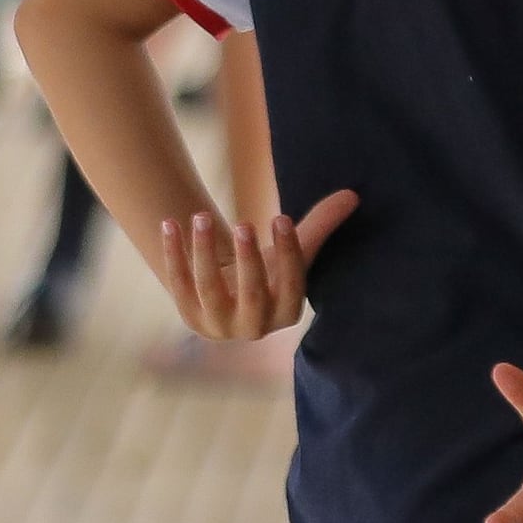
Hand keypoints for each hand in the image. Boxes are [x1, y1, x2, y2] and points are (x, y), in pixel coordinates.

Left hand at [157, 190, 352, 340]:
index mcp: (286, 314)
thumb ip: (320, 226)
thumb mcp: (294, 253)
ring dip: (204, 251)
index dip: (289, 254)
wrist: (231, 301)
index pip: (292, 287)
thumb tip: (351, 195)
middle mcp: (253, 327)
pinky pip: (180, 283)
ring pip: (210, 288)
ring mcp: (218, 324)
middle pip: (252, 294)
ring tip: (201, 216)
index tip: (281, 218)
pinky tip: (170, 224)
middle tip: (244, 223)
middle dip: (248, 259)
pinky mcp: (189, 315)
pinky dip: (174, 254)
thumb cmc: (269, 273)